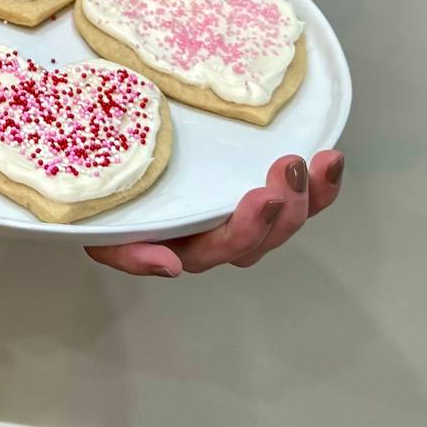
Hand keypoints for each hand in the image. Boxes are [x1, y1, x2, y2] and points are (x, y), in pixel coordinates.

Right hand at [85, 149, 343, 277]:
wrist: (95, 162)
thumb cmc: (101, 197)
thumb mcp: (99, 227)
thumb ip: (126, 252)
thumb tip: (170, 266)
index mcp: (186, 245)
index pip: (223, 248)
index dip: (248, 229)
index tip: (262, 196)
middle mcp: (221, 234)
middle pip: (267, 236)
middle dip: (285, 207)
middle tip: (289, 167)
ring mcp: (245, 210)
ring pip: (290, 218)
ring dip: (310, 195)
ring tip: (322, 161)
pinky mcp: (260, 184)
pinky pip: (299, 196)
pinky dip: (320, 183)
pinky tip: (331, 160)